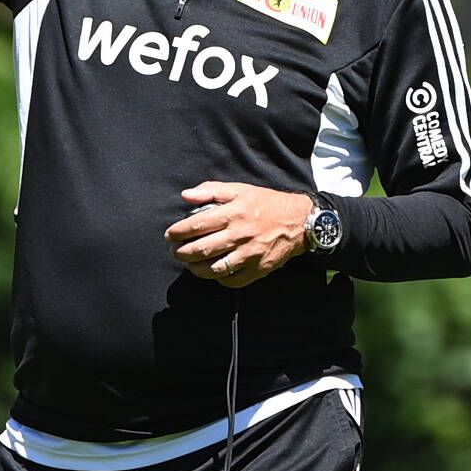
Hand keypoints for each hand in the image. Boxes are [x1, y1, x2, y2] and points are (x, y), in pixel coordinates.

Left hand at [167, 183, 314, 288]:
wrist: (300, 222)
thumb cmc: (267, 204)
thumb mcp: (241, 190)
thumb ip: (211, 190)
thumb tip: (186, 195)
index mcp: (233, 213)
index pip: (196, 225)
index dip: (177, 232)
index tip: (169, 235)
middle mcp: (240, 235)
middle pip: (201, 250)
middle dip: (182, 253)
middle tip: (175, 252)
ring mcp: (249, 254)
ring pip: (214, 268)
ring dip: (196, 269)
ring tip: (190, 264)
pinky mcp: (259, 268)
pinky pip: (233, 280)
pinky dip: (219, 279)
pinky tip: (214, 272)